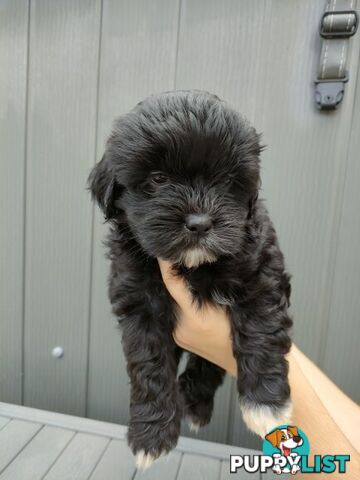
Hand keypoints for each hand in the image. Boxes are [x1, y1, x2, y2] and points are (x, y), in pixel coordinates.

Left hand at [157, 259, 237, 376]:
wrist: (246, 363)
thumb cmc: (245, 330)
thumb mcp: (232, 301)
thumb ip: (212, 283)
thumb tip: (197, 260)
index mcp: (193, 317)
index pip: (172, 283)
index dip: (166, 264)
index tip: (162, 247)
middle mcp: (180, 328)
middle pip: (170, 292)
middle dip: (174, 276)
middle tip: (179, 258)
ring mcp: (178, 336)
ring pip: (172, 303)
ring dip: (178, 292)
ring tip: (188, 278)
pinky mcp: (179, 339)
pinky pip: (175, 315)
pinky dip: (180, 304)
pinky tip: (191, 297)